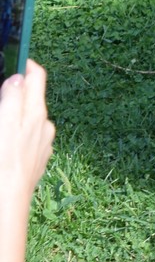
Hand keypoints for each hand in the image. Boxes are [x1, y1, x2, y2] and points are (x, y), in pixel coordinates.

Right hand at [0, 62, 53, 201]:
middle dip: (18, 89)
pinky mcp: (35, 158)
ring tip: (4, 114)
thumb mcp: (5, 125)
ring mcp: (41, 143)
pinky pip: (26, 137)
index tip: (15, 58)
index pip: (37, 77)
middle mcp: (44, 125)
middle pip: (33, 97)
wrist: (7, 203)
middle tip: (4, 86)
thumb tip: (17, 79)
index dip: (26, 65)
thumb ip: (12, 100)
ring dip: (17, 111)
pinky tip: (5, 141)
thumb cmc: (4, 163)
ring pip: (29, 118)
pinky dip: (17, 131)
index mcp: (36, 113)